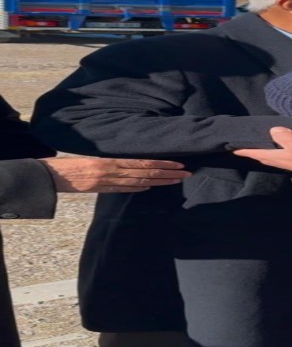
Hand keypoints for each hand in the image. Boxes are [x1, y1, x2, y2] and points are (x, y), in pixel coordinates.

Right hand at [40, 157, 190, 192]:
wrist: (50, 174)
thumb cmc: (71, 163)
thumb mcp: (94, 157)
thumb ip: (113, 160)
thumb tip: (133, 162)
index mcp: (112, 159)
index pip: (144, 162)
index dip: (163, 164)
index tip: (179, 165)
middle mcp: (112, 170)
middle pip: (146, 172)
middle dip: (168, 174)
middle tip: (187, 173)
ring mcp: (107, 181)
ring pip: (139, 182)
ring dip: (160, 182)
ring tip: (176, 181)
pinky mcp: (100, 189)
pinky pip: (123, 189)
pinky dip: (138, 188)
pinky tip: (151, 187)